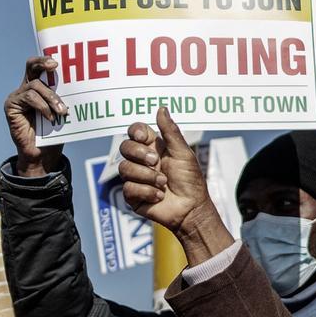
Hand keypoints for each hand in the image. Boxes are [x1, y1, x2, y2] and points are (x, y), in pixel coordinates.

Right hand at [4, 56, 66, 175]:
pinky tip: (50, 117)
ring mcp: (17, 97)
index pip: (39, 67)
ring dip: (50, 97)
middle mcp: (25, 89)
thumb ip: (64, 98)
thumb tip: (81, 87)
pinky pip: (28, 98)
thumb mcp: (62, 112)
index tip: (57, 62)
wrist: (43, 155)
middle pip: (31, 67)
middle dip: (42, 63)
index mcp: (38, 87)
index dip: (45, 60)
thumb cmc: (54, 133)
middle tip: (55, 66)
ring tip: (61, 111)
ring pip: (34, 86)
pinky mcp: (11, 106)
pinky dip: (42, 106)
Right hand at [118, 108, 232, 264]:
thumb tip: (162, 108)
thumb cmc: (190, 180)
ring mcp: (136, 178)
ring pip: (124, 168)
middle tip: (156, 162)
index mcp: (154, 147)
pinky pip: (128, 188)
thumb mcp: (183, 153)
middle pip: (124, 147)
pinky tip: (159, 196)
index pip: (135, 132)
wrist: (191, 208)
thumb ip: (171, 132)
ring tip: (163, 183)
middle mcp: (142, 161)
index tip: (145, 138)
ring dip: (146, 176)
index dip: (136, 132)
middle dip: (139, 154)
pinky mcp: (132, 195)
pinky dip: (146, 191)